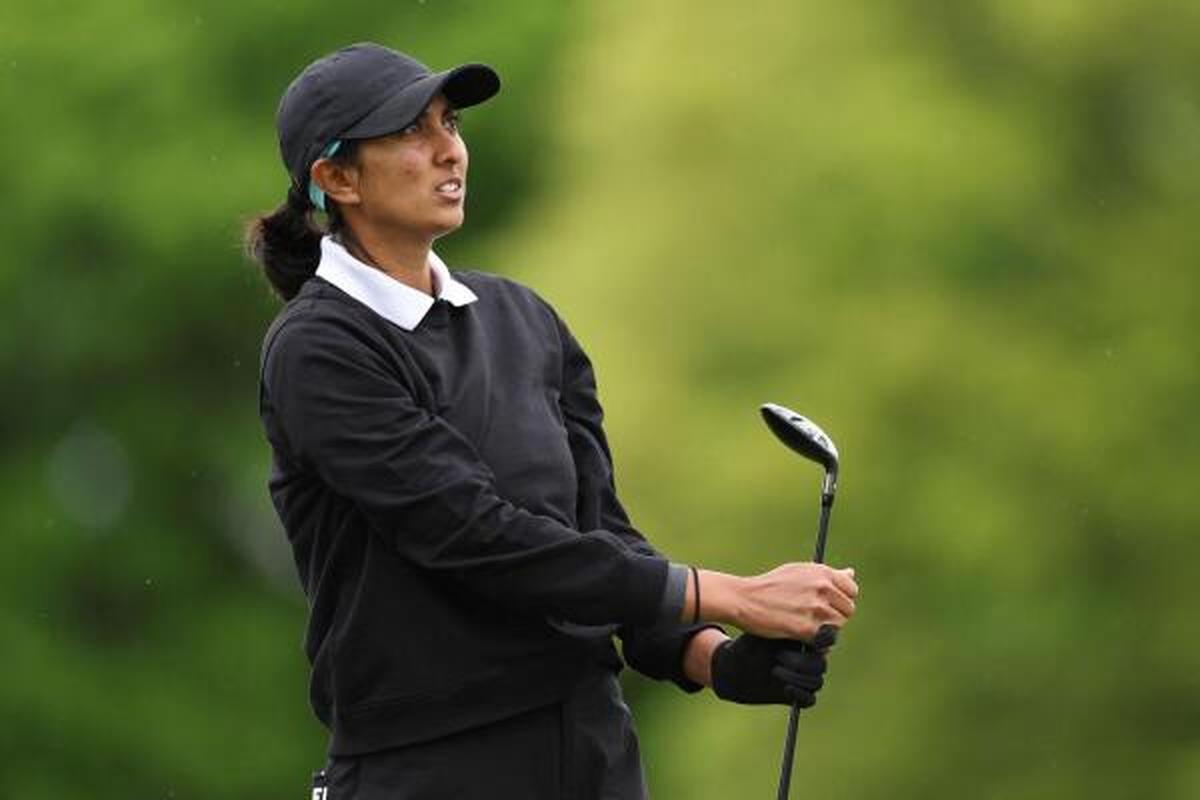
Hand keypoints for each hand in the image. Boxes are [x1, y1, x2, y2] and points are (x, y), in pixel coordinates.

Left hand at [710, 626, 835, 706]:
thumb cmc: (748, 643)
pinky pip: (810, 699)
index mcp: (805, 640)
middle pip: (820, 664)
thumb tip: (799, 618)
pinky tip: (786, 688)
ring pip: (816, 682)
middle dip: (801, 662)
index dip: (826, 640)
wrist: (734, 667)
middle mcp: (808, 659)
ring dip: (798, 678)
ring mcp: (803, 678)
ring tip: (775, 670)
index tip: (814, 640)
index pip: (827, 640)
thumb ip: (783, 626)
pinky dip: (801, 695)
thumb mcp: (763, 631)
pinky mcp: (796, 695)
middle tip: (779, 656)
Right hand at [736, 563, 857, 638]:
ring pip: (837, 627)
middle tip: (813, 617)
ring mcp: (816, 608)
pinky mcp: (807, 628)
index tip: (828, 604)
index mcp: (822, 572)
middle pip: (847, 610)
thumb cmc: (770, 586)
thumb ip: (826, 575)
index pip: (851, 590)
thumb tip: (851, 573)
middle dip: (834, 616)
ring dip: (825, 630)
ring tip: (806, 626)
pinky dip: (816, 643)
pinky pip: (825, 641)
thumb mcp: (798, 571)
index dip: (840, 599)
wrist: (745, 599)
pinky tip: (802, 637)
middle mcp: (822, 588)